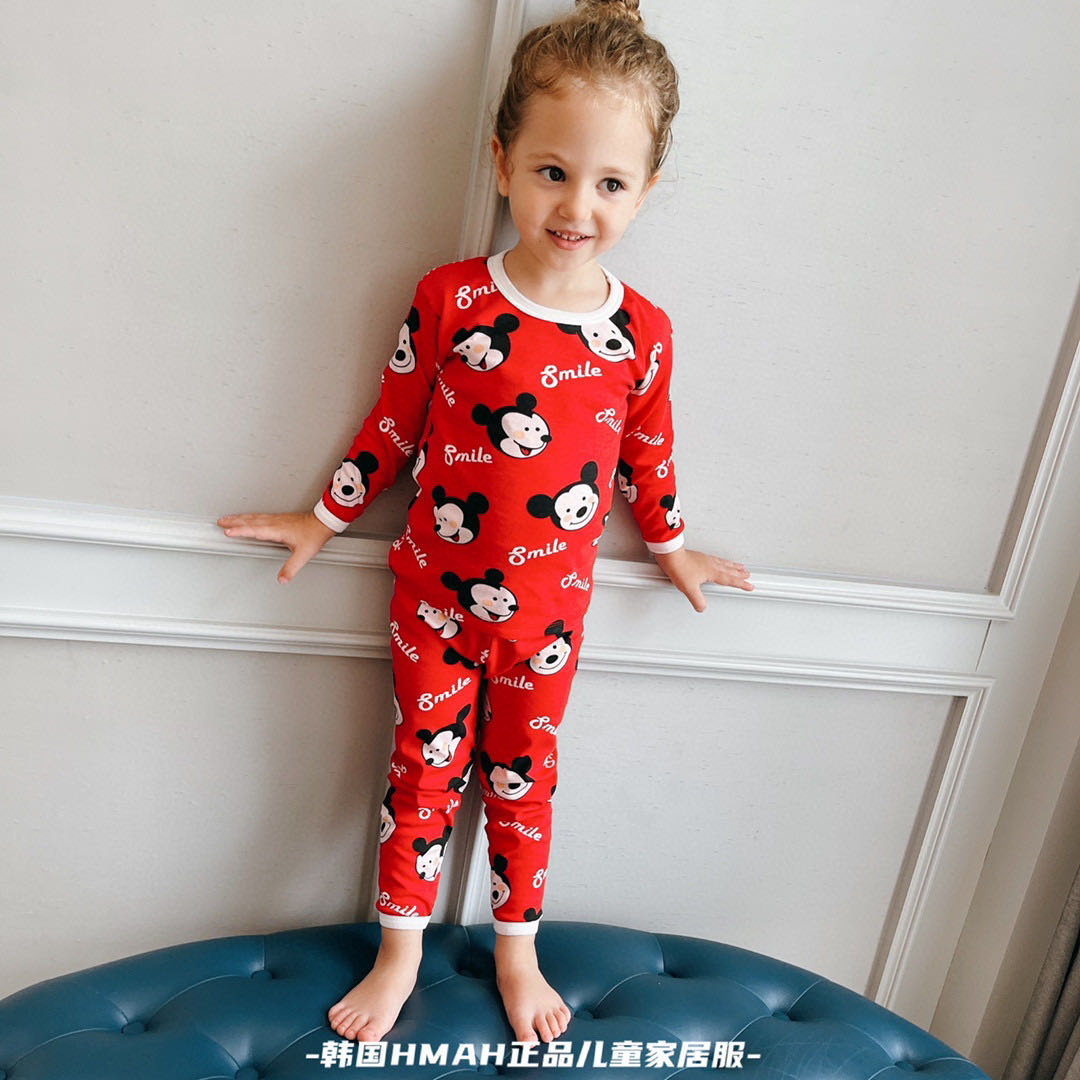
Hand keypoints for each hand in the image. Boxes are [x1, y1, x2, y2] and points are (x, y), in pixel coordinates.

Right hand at [217, 511, 336, 583]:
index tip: (228, 531)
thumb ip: (291, 568)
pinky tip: (247, 518)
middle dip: (234, 522)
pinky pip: (259, 516)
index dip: (241, 531)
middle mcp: (274, 522)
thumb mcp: (303, 554)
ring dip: (239, 518)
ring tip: (228, 519)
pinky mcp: (279, 518)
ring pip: (253, 517)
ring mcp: (276, 519)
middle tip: (220, 522)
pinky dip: (249, 517)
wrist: (324, 522)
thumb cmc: (314, 535)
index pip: (254, 530)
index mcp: (277, 530)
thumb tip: (282, 579)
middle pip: (249, 521)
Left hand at [653, 546, 752, 611]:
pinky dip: (721, 561)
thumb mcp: (689, 588)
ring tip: (739, 566)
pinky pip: (715, 559)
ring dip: (733, 565)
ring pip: (723, 563)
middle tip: (748, 574)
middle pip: (729, 569)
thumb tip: (702, 607)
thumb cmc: (679, 568)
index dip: (741, 583)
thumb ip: (697, 600)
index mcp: (712, 572)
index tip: (749, 585)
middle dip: (739, 573)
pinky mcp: (699, 556)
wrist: (671, 555)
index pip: (730, 579)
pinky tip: (718, 561)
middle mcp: (711, 564)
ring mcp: (705, 559)